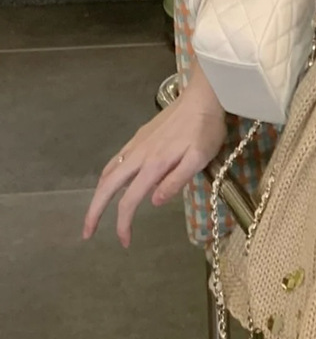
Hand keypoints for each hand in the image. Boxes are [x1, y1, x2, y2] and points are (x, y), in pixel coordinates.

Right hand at [82, 80, 225, 247]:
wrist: (204, 97)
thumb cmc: (205, 129)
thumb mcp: (199, 158)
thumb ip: (175, 181)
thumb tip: (151, 202)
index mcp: (153, 165)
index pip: (129, 200)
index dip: (123, 224)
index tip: (125, 242)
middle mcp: (138, 155)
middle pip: (107, 186)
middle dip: (93, 212)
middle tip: (87, 233)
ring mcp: (137, 143)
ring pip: (108, 171)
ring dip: (99, 193)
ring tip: (97, 210)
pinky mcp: (141, 135)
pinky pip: (117, 159)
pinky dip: (108, 175)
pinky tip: (116, 179)